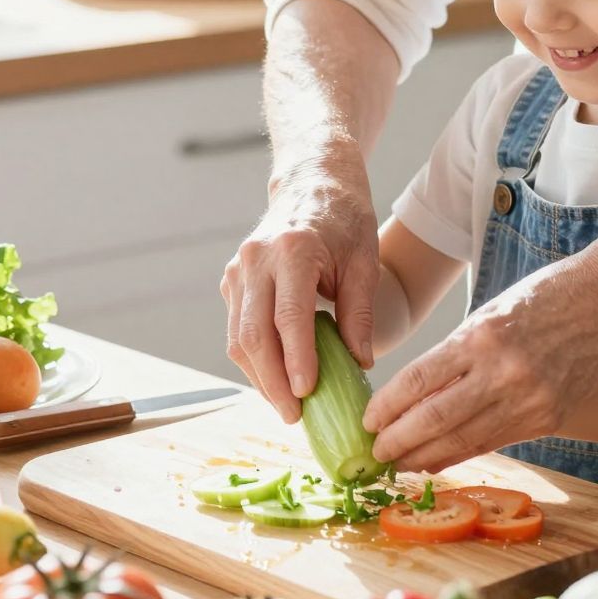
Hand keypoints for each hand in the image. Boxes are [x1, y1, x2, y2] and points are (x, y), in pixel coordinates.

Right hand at [222, 150, 378, 422]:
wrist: (313, 183)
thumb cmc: (345, 220)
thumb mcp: (364, 261)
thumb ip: (360, 313)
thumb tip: (360, 363)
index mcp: (292, 249)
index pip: (289, 316)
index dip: (295, 359)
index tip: (307, 393)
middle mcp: (256, 259)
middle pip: (254, 333)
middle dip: (272, 381)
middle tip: (294, 415)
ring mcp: (238, 270)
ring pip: (238, 337)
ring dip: (259, 377)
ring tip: (286, 406)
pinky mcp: (232, 280)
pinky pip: (236, 329)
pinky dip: (254, 359)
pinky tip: (275, 381)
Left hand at [364, 250, 597, 469]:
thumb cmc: (544, 298)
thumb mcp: (489, 315)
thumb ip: (456, 357)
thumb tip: (414, 399)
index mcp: (481, 337)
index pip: (417, 382)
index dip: (386, 408)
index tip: (367, 421)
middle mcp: (504, 372)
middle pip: (434, 420)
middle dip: (398, 443)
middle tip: (375, 454)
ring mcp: (530, 400)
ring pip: (463, 440)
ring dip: (425, 457)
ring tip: (400, 464)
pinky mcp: (550, 419)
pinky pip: (494, 443)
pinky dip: (461, 453)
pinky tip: (438, 460)